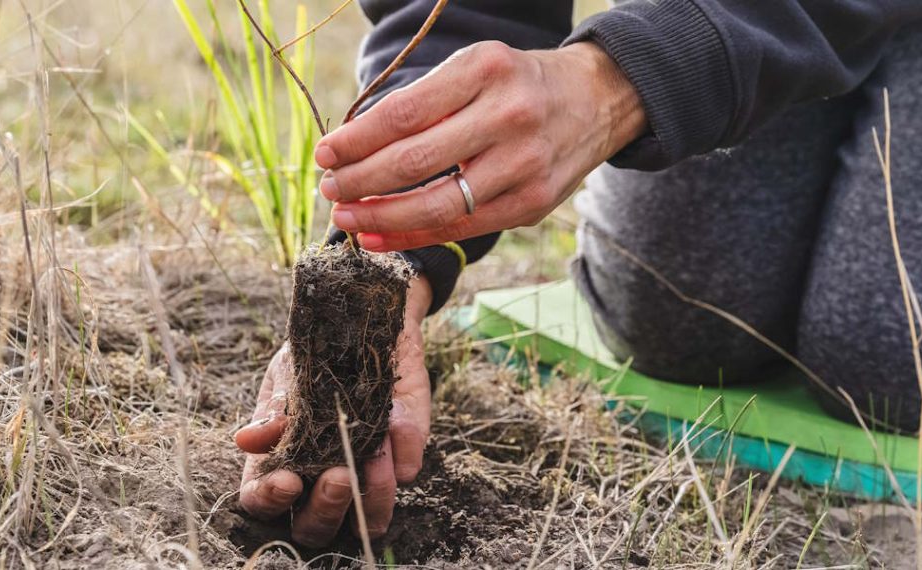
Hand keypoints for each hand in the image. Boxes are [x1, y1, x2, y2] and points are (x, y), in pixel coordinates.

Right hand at [235, 277, 432, 546]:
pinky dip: (404, 451)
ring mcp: (363, 476)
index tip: (287, 481)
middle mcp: (318, 480)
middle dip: (327, 509)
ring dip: (373, 494)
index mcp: (278, 463)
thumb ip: (275, 410)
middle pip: (315, 528)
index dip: (270, 501)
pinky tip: (396, 422)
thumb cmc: (314, 356)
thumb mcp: (289, 376)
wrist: (364, 323)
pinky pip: (407, 472)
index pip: (261, 502)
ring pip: (367, 521)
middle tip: (338, 476)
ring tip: (376, 454)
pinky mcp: (403, 458)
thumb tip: (247, 441)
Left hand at [317, 41, 645, 251]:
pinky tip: (380, 238)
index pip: (403, 115)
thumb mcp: (475, 69)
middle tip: (329, 188)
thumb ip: (425, 104)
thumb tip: (355, 148)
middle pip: (414, 161)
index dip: (356, 140)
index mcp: (485, 71)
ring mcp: (525, 165)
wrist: (596, 101)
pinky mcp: (533, 204)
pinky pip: (462, 229)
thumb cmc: (517, 86)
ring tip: (346, 217)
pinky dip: (413, 237)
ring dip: (380, 217)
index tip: (325, 153)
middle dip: (360, 181)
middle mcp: (509, 116)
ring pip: (437, 205)